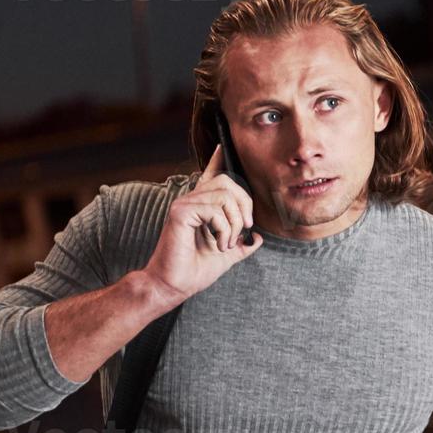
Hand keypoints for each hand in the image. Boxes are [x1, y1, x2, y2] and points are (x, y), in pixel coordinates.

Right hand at [139, 146, 262, 304]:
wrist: (174, 286)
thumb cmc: (195, 271)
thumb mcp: (227, 255)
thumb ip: (242, 244)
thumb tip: (259, 238)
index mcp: (201, 207)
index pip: (210, 175)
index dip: (218, 159)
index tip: (222, 145)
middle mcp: (191, 200)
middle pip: (228, 181)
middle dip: (245, 206)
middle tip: (243, 231)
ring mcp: (184, 204)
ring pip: (225, 196)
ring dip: (235, 223)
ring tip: (226, 243)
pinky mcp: (180, 213)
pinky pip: (214, 210)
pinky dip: (224, 229)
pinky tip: (218, 244)